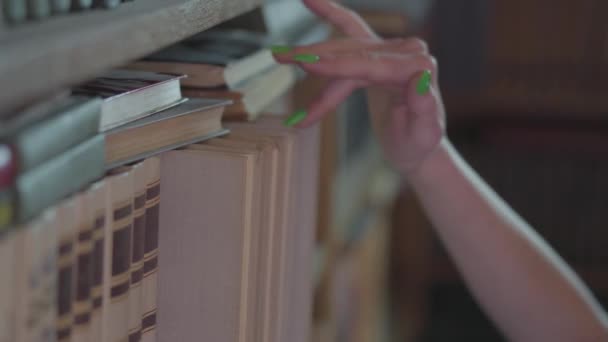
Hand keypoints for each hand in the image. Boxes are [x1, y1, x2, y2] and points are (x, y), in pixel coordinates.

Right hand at [273, 0, 445, 174]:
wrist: (417, 147)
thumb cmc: (419, 145)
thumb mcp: (425, 134)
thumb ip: (425, 107)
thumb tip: (420, 76)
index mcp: (419, 68)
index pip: (370, 64)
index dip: (336, 65)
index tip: (306, 64)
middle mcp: (407, 52)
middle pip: (353, 51)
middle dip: (315, 56)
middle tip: (281, 56)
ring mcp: (392, 50)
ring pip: (345, 48)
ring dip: (312, 53)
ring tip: (280, 55)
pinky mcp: (379, 53)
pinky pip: (351, 29)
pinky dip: (331, 15)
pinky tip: (309, 0)